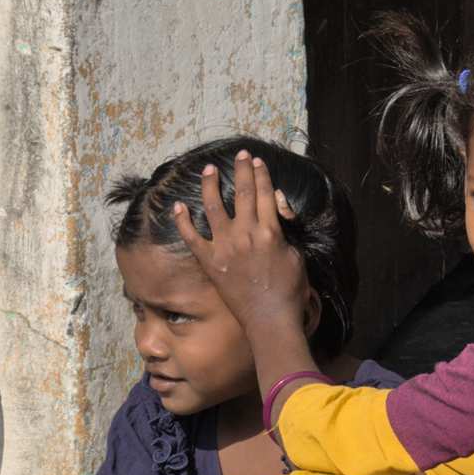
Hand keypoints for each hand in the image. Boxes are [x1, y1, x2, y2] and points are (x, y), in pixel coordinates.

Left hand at [171, 152, 311, 334]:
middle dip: (241, 170)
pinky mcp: (210, 262)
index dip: (261, 174)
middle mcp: (246, 233)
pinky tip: (177, 206)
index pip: (264, 193)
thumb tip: (277, 206)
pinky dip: (183, 221)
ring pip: (214, 207)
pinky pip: (192, 238)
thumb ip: (284, 229)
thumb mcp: (296, 255)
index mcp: (270, 231)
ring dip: (211, 185)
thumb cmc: (289, 290)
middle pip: (243, 193)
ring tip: (208, 170)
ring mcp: (225, 247)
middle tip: (239, 155)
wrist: (269, 318)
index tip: (257, 161)